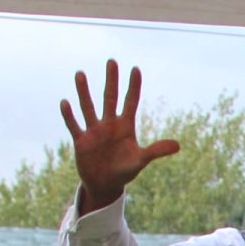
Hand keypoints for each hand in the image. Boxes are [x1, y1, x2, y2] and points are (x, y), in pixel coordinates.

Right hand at [60, 61, 180, 213]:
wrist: (105, 184)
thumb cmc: (124, 170)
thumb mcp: (141, 160)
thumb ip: (156, 151)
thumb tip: (178, 145)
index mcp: (125, 126)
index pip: (130, 102)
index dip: (134, 86)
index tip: (136, 69)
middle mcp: (109, 124)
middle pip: (110, 98)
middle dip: (112, 80)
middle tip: (112, 61)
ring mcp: (94, 131)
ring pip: (88, 107)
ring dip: (84, 91)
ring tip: (80, 74)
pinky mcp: (81, 141)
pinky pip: (74, 125)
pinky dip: (69, 116)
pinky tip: (65, 102)